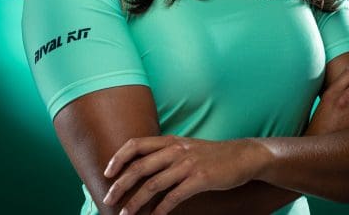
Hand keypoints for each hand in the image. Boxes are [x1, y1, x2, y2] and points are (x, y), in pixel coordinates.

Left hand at [102, 135, 262, 214]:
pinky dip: (160, 210)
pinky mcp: (199, 178)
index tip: (107, 172)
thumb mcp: (186, 147)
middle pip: (140, 166)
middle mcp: (176, 149)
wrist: (241, 156)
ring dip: (136, 202)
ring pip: (153, 184)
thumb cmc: (211, 155)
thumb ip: (166, 153)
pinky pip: (173, 197)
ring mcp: (187, 164)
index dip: (119, 157)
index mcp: (170, 140)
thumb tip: (142, 167)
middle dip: (121, 184)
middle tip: (108, 200)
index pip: (137, 144)